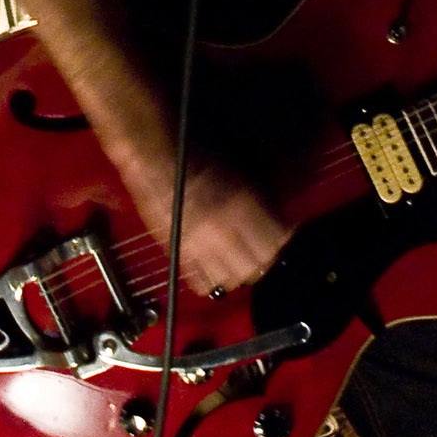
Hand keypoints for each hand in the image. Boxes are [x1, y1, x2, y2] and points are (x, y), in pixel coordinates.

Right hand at [128, 153, 291, 297]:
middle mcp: (222, 231)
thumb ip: (259, 201)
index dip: (281, 239)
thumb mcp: (238, 171)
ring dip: (239, 273)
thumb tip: (275, 221)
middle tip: (262, 251)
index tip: (282, 234)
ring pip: (232, 280)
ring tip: (239, 262)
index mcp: (241, 207)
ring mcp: (199, 246)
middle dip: (262, 260)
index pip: (276, 242)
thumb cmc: (193, 154)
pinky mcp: (179, 253)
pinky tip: (214, 269)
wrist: (154, 156)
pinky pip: (202, 283)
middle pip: (256, 267)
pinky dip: (212, 281)